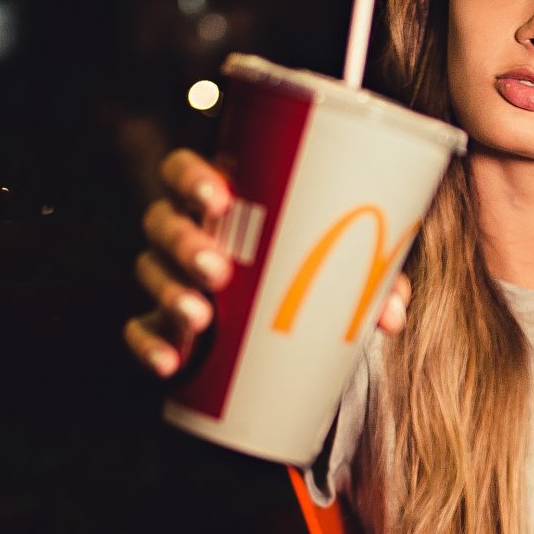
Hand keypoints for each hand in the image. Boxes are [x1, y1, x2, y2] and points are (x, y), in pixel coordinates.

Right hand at [123, 148, 412, 377]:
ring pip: (152, 274)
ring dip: (170, 293)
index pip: (183, 171)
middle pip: (163, 223)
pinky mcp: (163, 324)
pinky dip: (150, 346)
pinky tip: (171, 362)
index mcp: (220, 199)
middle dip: (185, 244)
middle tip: (218, 270)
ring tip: (200, 316)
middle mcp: (185, 231)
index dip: (191, 178)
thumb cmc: (309, 269)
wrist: (283, 323)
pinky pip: (142, 331)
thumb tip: (391, 311)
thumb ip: (369, 277)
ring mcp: (170, 277)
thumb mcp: (339, 263)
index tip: (219, 199)